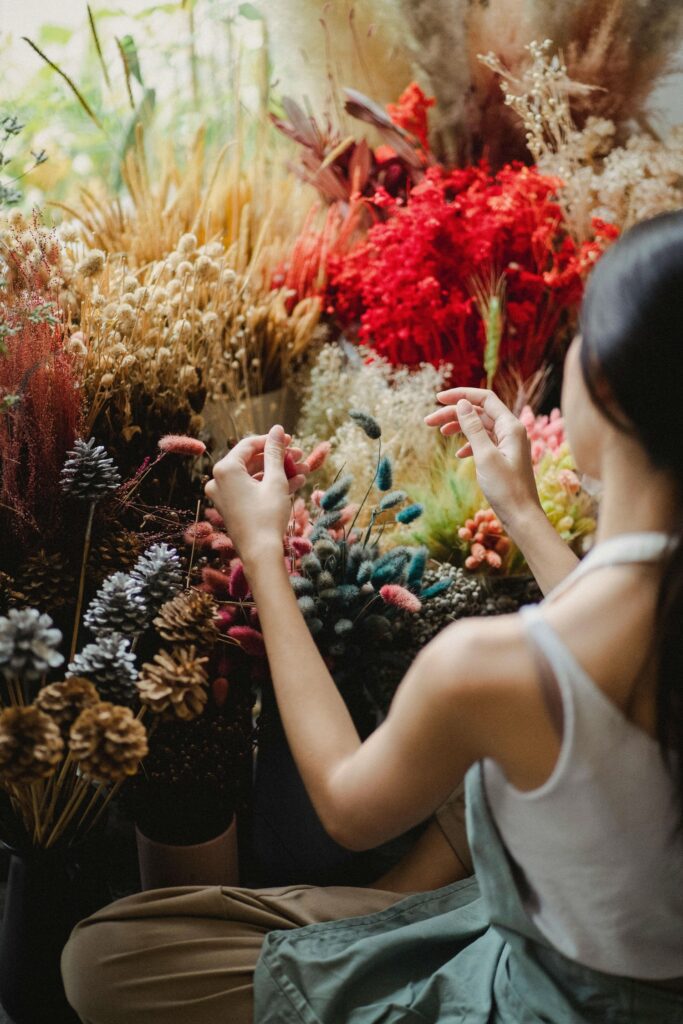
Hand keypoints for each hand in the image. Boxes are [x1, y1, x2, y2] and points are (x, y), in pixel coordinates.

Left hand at [205, 425, 308, 567]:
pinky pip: (252, 490)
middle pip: (253, 461)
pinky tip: (295, 483)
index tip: (290, 439)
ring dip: (279, 473)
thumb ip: (275, 452)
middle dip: (279, 459)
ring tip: (303, 471)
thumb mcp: (275, 480)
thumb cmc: (267, 515)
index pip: (249, 445)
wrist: (260, 554)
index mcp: (225, 469)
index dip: (272, 441)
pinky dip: (270, 486)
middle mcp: (219, 480)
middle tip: (300, 457)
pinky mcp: (231, 507)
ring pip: (255, 476)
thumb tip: (277, 429)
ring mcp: (224, 495)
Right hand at [424, 387, 540, 532]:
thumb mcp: (485, 456)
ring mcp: (508, 444)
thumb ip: (473, 428)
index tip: (438, 399)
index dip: (461, 395)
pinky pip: (484, 442)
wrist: (521, 516)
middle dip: (454, 413)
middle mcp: (511, 431)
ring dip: (460, 427)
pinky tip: (459, 454)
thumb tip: (462, 404)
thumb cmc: (505, 488)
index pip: (484, 399)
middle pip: (479, 412)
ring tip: (440, 433)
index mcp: (511, 426)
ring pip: (480, 427)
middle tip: (429, 421)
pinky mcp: (504, 457)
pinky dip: (469, 444)